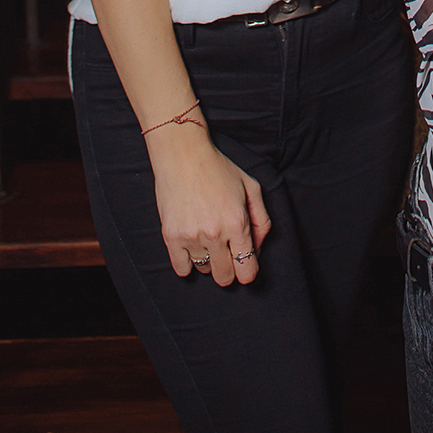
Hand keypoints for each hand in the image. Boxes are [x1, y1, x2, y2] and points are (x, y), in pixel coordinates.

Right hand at [146, 123, 270, 286]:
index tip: (245, 266)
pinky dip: (188, 263)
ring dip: (209, 260)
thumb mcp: (250, 187)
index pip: (247, 270)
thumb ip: (261, 220)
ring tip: (207, 237)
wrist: (183, 154)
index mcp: (237, 222)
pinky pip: (182, 269)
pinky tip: (192, 246)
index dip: (248, 271)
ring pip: (205, 271)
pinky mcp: (171, 236)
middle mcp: (215, 233)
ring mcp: (191, 236)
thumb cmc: (218, 168)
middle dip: (229, 270)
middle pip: (225, 277)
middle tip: (226, 252)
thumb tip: (258, 248)